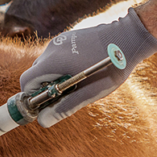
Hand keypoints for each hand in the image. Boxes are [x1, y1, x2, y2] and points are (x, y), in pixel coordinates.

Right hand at [20, 8, 156, 126]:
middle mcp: (52, 48)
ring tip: (77, 81)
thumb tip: (43, 121)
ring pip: (46, 63)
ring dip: (54, 75)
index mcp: (53, 62)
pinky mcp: (67, 36)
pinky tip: (81, 67)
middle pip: (35, 73)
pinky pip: (56, 54)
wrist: (129, 36)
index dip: (32, 95)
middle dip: (45, 86)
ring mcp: (59, 40)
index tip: (46, 102)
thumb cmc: (111, 67)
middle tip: (66, 94)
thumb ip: (65, 106)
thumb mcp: (90, 92)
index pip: (26, 81)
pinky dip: (62, 64)